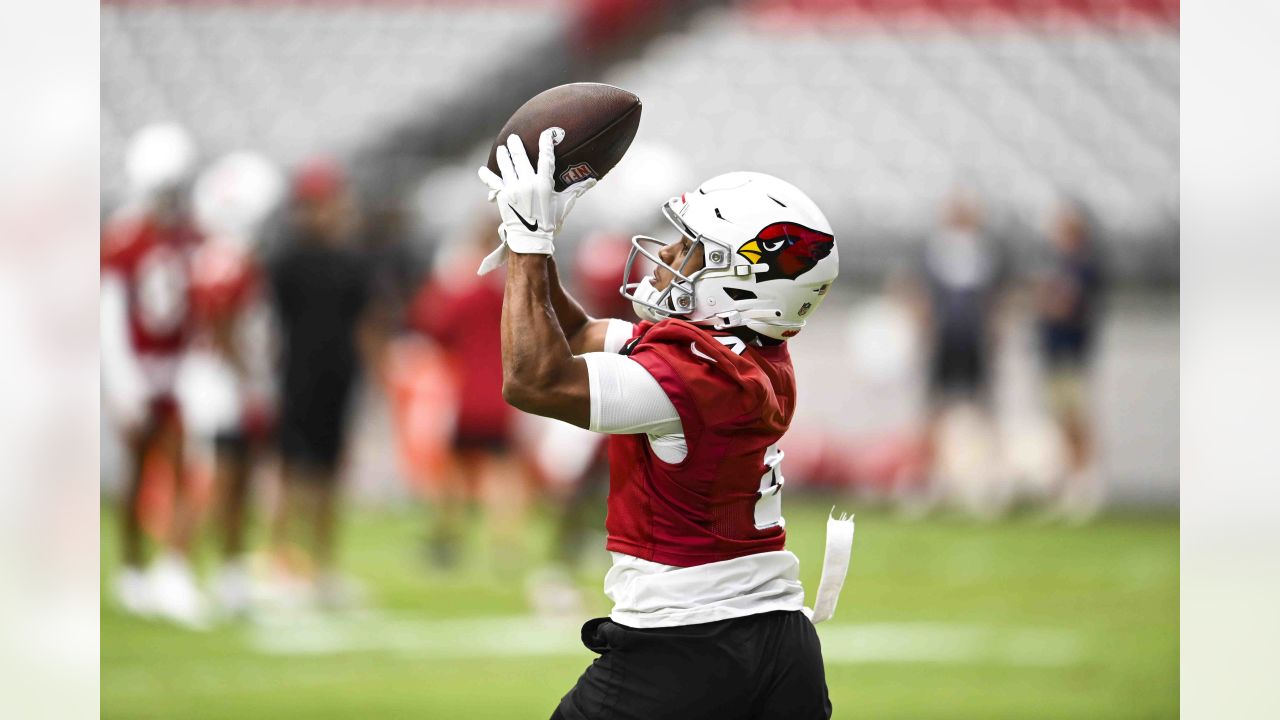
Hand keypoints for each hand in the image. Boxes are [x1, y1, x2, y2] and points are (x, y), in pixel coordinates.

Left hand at [476, 128, 595, 274]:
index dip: (546, 143)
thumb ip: (576, 190)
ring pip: (506, 166)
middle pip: (521, 158)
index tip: (546, 133)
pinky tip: (482, 170)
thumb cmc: (550, 222)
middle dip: (516, 145)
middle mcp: (527, 183)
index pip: (546, 158)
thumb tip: (593, 180)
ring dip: (503, 155)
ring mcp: (513, 189)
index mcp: (544, 183)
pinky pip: (493, 182)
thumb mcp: (564, 204)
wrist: (531, 238)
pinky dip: (487, 176)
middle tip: (513, 137)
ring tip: (502, 148)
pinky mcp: (503, 196)